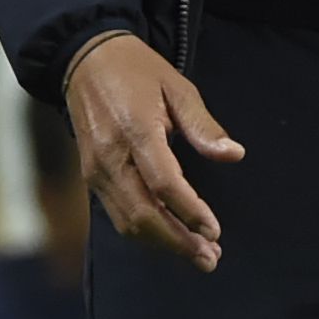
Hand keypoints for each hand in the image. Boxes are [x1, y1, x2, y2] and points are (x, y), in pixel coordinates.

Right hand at [65, 33, 241, 271]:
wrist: (85, 61)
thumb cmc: (138, 71)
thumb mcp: (178, 87)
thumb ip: (203, 126)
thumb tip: (234, 155)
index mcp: (136, 130)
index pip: (163, 184)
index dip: (190, 212)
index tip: (215, 231)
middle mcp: (111, 157)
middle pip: (143, 214)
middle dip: (178, 242)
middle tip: (211, 258)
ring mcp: (96, 170)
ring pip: (128, 222)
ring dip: (163, 243)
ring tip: (197, 254)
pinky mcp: (91, 177)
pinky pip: (118, 215)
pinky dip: (145, 233)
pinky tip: (170, 237)